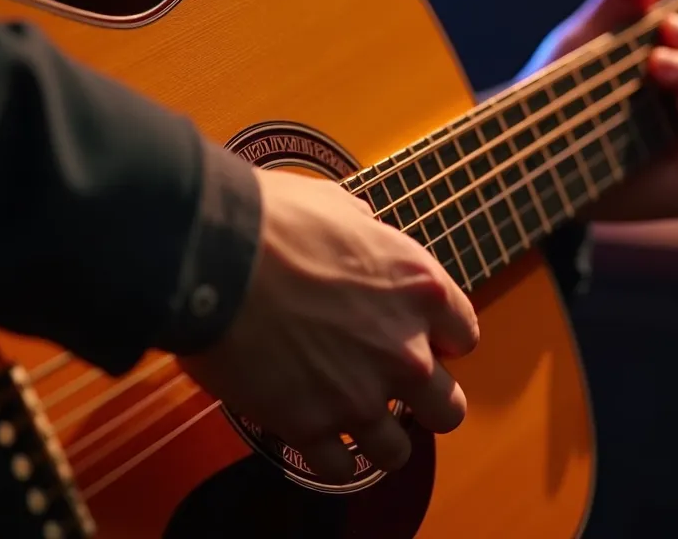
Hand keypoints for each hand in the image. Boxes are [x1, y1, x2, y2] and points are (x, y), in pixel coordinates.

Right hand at [178, 168, 478, 483]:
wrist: (214, 256)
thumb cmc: (272, 222)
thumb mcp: (340, 207)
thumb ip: (366, 233)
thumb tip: (360, 229)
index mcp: (421, 291)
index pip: (463, 336)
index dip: (440, 342)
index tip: (418, 341)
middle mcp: (405, 350)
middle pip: (448, 409)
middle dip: (425, 403)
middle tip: (393, 391)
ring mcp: (360, 395)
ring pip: (396, 451)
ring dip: (377, 440)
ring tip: (353, 425)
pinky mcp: (310, 426)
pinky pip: (339, 470)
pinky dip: (329, 462)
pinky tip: (315, 441)